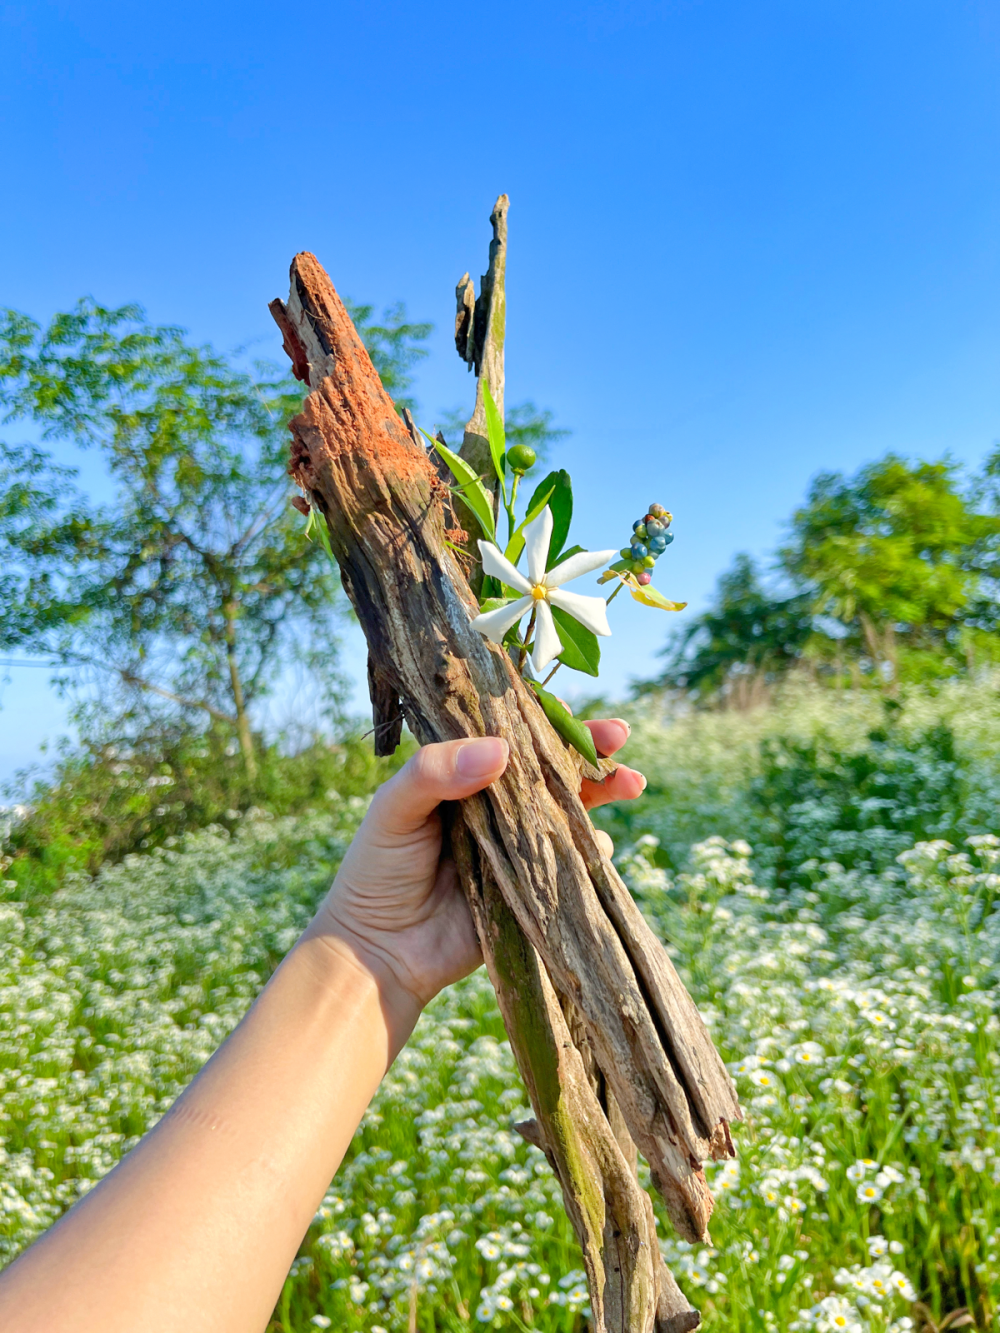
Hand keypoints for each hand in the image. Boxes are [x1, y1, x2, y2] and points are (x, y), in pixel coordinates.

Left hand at [304, 720, 644, 1028]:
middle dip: (590, 753)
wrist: (378, 952)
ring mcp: (516, 849)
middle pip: (550, 772)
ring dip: (601, 795)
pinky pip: (571, 866)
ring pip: (568, 814)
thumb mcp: (394, 809)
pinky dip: (592, 854)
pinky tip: (599, 846)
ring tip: (628, 783)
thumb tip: (502, 750)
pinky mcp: (531, 890)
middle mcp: (495, 808)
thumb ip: (436, 772)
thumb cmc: (377, 871)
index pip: (510, 739)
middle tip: (619, 737)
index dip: (546, 722)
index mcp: (461, 777)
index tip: (574, 711)